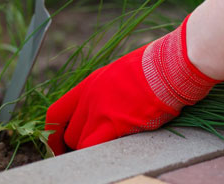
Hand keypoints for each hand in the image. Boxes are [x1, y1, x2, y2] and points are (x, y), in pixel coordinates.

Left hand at [45, 16, 219, 154]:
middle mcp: (89, 98)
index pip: (57, 113)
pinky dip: (96, 155)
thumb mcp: (121, 74)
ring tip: (101, 156)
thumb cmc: (155, 68)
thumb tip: (110, 105)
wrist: (169, 66)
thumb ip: (109, 92)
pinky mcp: (116, 124)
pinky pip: (94, 148)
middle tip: (87, 153)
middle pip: (68, 132)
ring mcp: (100, 111)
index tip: (59, 144)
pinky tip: (109, 157)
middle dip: (75, 146)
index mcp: (88, 85)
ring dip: (88, 151)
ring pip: (80, 143)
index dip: (54, 132)